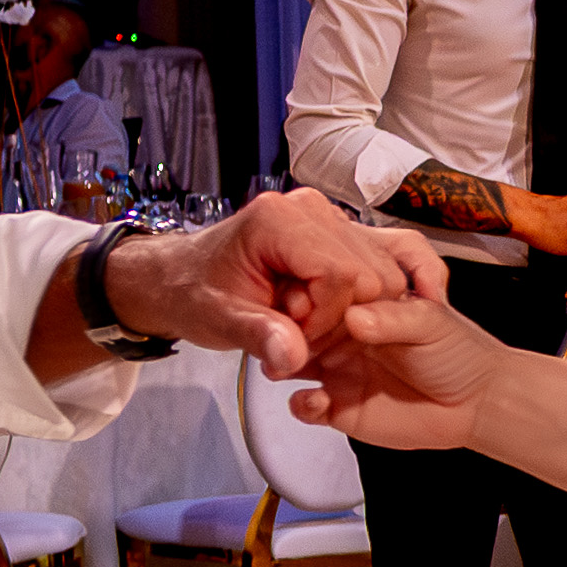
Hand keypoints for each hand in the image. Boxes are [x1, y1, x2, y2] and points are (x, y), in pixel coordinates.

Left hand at [111, 190, 449, 376]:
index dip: (325, 318)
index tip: (291, 333)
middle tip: (294, 330)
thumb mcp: (218, 320)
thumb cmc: (197, 293)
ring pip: (382, 280)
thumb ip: (257, 336)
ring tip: (300, 321)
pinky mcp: (340, 235)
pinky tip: (315, 313)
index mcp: (279, 219)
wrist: (185, 279)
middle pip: (370, 278)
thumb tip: (291, 358)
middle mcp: (311, 209)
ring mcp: (330, 219)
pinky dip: (354, 307)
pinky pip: (377, 276)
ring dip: (348, 316)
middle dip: (339, 319)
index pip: (342, 275)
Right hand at [292, 291, 505, 450]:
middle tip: (280, 335)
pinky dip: (303, 404)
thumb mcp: (431, 320)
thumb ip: (394, 317)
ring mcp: (338, 371)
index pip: (317, 293)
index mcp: (360, 305)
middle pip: (295, 327)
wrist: (477, 402)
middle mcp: (342, 335)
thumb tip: (355, 317)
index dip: (303, 295)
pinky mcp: (340, 407)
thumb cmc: (458, 352)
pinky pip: (307, 405)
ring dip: (283, 364)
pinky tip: (315, 400)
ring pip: (292, 364)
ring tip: (286, 366)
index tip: (295, 299)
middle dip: (282, 330)